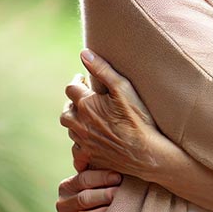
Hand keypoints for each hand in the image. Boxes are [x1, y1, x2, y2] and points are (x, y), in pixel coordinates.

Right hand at [55, 170, 120, 211]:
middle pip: (84, 198)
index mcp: (67, 186)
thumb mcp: (97, 179)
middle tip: (119, 192)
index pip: (84, 179)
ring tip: (118, 206)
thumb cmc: (102, 189)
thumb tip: (113, 155)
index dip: (102, 177)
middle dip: (105, 195)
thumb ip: (99, 168)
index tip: (118, 177)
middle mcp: (63, 204)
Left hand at [60, 50, 166, 179]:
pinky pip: (76, 149)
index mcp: (86, 105)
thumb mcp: (123, 88)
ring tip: (88, 117)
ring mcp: (83, 142)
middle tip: (84, 98)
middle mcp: (80, 124)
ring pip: (70, 129)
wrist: (146, 153)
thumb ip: (102, 69)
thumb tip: (84, 54)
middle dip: (73, 102)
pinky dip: (80, 143)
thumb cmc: (138, 119)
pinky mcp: (90, 157)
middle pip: (66, 111)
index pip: (71, 88)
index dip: (77, 82)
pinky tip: (89, 140)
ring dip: (76, 121)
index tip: (83, 80)